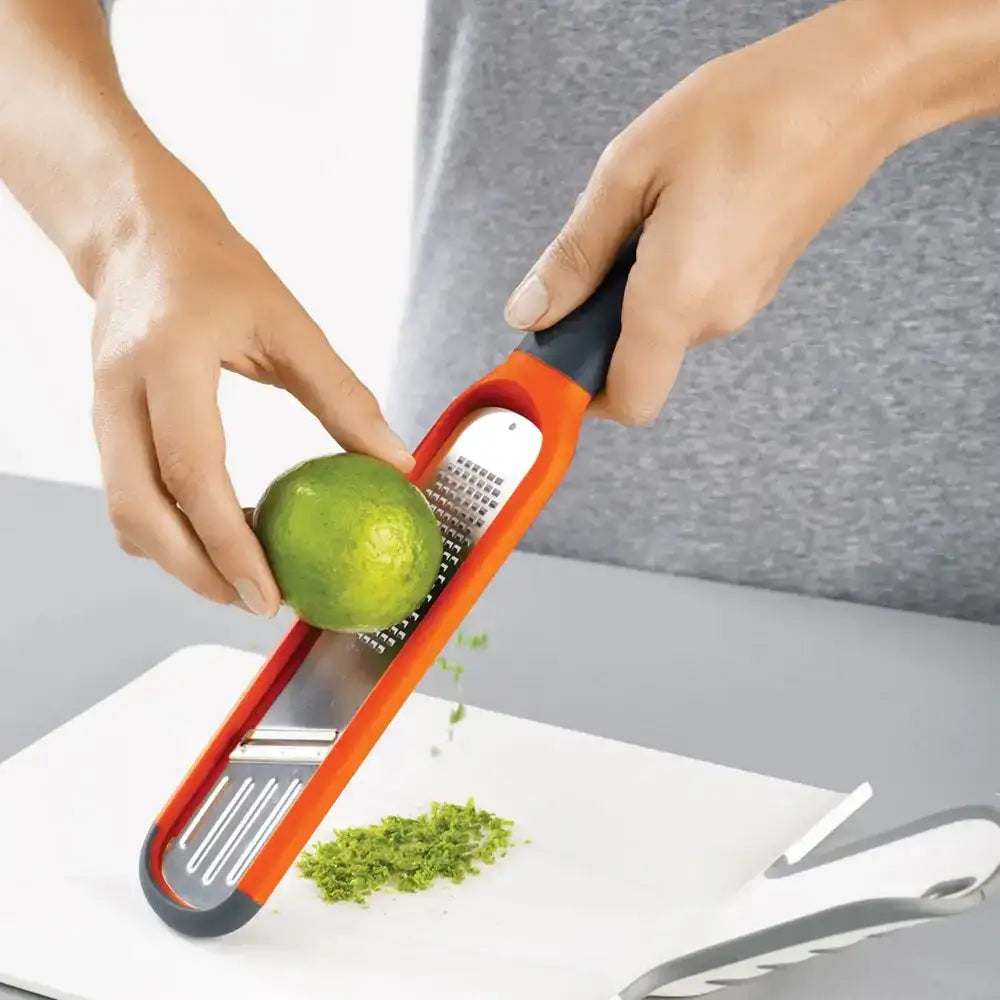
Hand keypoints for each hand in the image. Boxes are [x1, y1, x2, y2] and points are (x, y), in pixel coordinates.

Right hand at [91, 157, 412, 614]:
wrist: (138, 234)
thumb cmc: (216, 269)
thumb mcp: (290, 323)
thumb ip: (343, 395)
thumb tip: (395, 460)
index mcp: (169, 360)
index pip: (193, 473)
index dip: (228, 543)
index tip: (267, 592)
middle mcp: (120, 393)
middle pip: (142, 513)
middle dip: (197, 572)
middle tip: (257, 601)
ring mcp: (102, 411)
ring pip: (126, 514)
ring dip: (179, 558)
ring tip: (243, 575)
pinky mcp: (105, 424)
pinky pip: (127, 496)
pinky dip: (167, 530)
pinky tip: (216, 533)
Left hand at [504, 0, 915, 424]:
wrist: (855, 86)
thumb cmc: (746, 111)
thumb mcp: (630, 171)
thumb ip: (575, 255)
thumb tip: (529, 312)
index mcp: (676, 300)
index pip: (627, 400)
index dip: (582, 389)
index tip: (553, 351)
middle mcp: (716, 318)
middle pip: (640, 363)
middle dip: (601, 323)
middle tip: (595, 251)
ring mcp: (745, 304)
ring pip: (666, 329)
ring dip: (636, 292)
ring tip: (648, 213)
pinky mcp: (761, 284)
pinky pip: (696, 301)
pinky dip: (670, 277)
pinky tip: (679, 213)